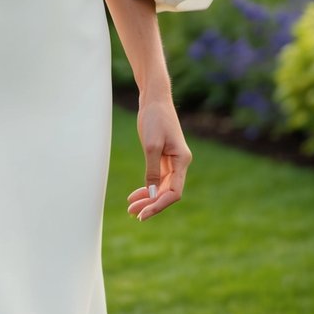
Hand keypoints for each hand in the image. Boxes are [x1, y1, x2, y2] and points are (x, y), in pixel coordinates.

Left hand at [127, 95, 191, 221]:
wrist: (154, 99)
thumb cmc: (155, 118)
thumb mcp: (151, 145)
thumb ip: (152, 170)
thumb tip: (152, 194)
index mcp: (182, 161)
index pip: (174, 192)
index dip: (159, 205)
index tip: (144, 213)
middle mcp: (179, 163)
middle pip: (167, 192)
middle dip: (151, 204)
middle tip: (133, 213)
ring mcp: (172, 161)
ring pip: (161, 187)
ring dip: (147, 198)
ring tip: (131, 208)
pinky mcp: (162, 157)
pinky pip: (156, 179)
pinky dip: (146, 188)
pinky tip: (135, 195)